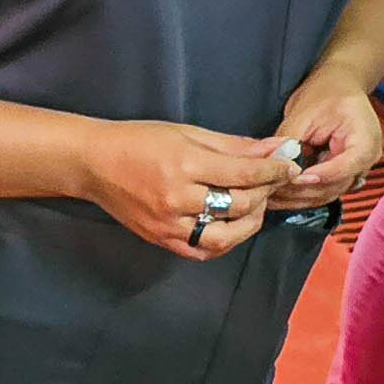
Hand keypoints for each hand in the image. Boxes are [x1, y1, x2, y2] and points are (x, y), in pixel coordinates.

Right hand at [76, 120, 286, 254]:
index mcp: (185, 164)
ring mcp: (168, 224)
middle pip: (238, 204)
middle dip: (264, 192)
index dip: (273, 170)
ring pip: (225, 236)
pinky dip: (224, 242)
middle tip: (273, 182)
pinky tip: (230, 227)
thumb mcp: (188, 132)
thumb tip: (274, 150)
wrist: (94, 164)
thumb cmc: (139, 141)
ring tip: (254, 208)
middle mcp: (177, 198)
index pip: (243, 172)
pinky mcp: (160, 239)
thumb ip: (233, 145)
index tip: (290, 166)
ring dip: (249, 223)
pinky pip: (202, 251)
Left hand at [273, 76, 381, 200]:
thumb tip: (274, 161)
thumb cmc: (327, 93)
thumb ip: (290, 139)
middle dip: (301, 190)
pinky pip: (320, 192)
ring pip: (325, 195)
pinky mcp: (338, 176)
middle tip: (272, 187)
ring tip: (269, 193)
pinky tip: (277, 192)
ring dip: (296, 198)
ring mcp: (353, 171)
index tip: (295, 176)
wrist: (337, 88)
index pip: (345, 168)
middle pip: (334, 187)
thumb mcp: (305, 111)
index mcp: (365, 140)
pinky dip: (299, 195)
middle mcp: (364, 161)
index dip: (319, 176)